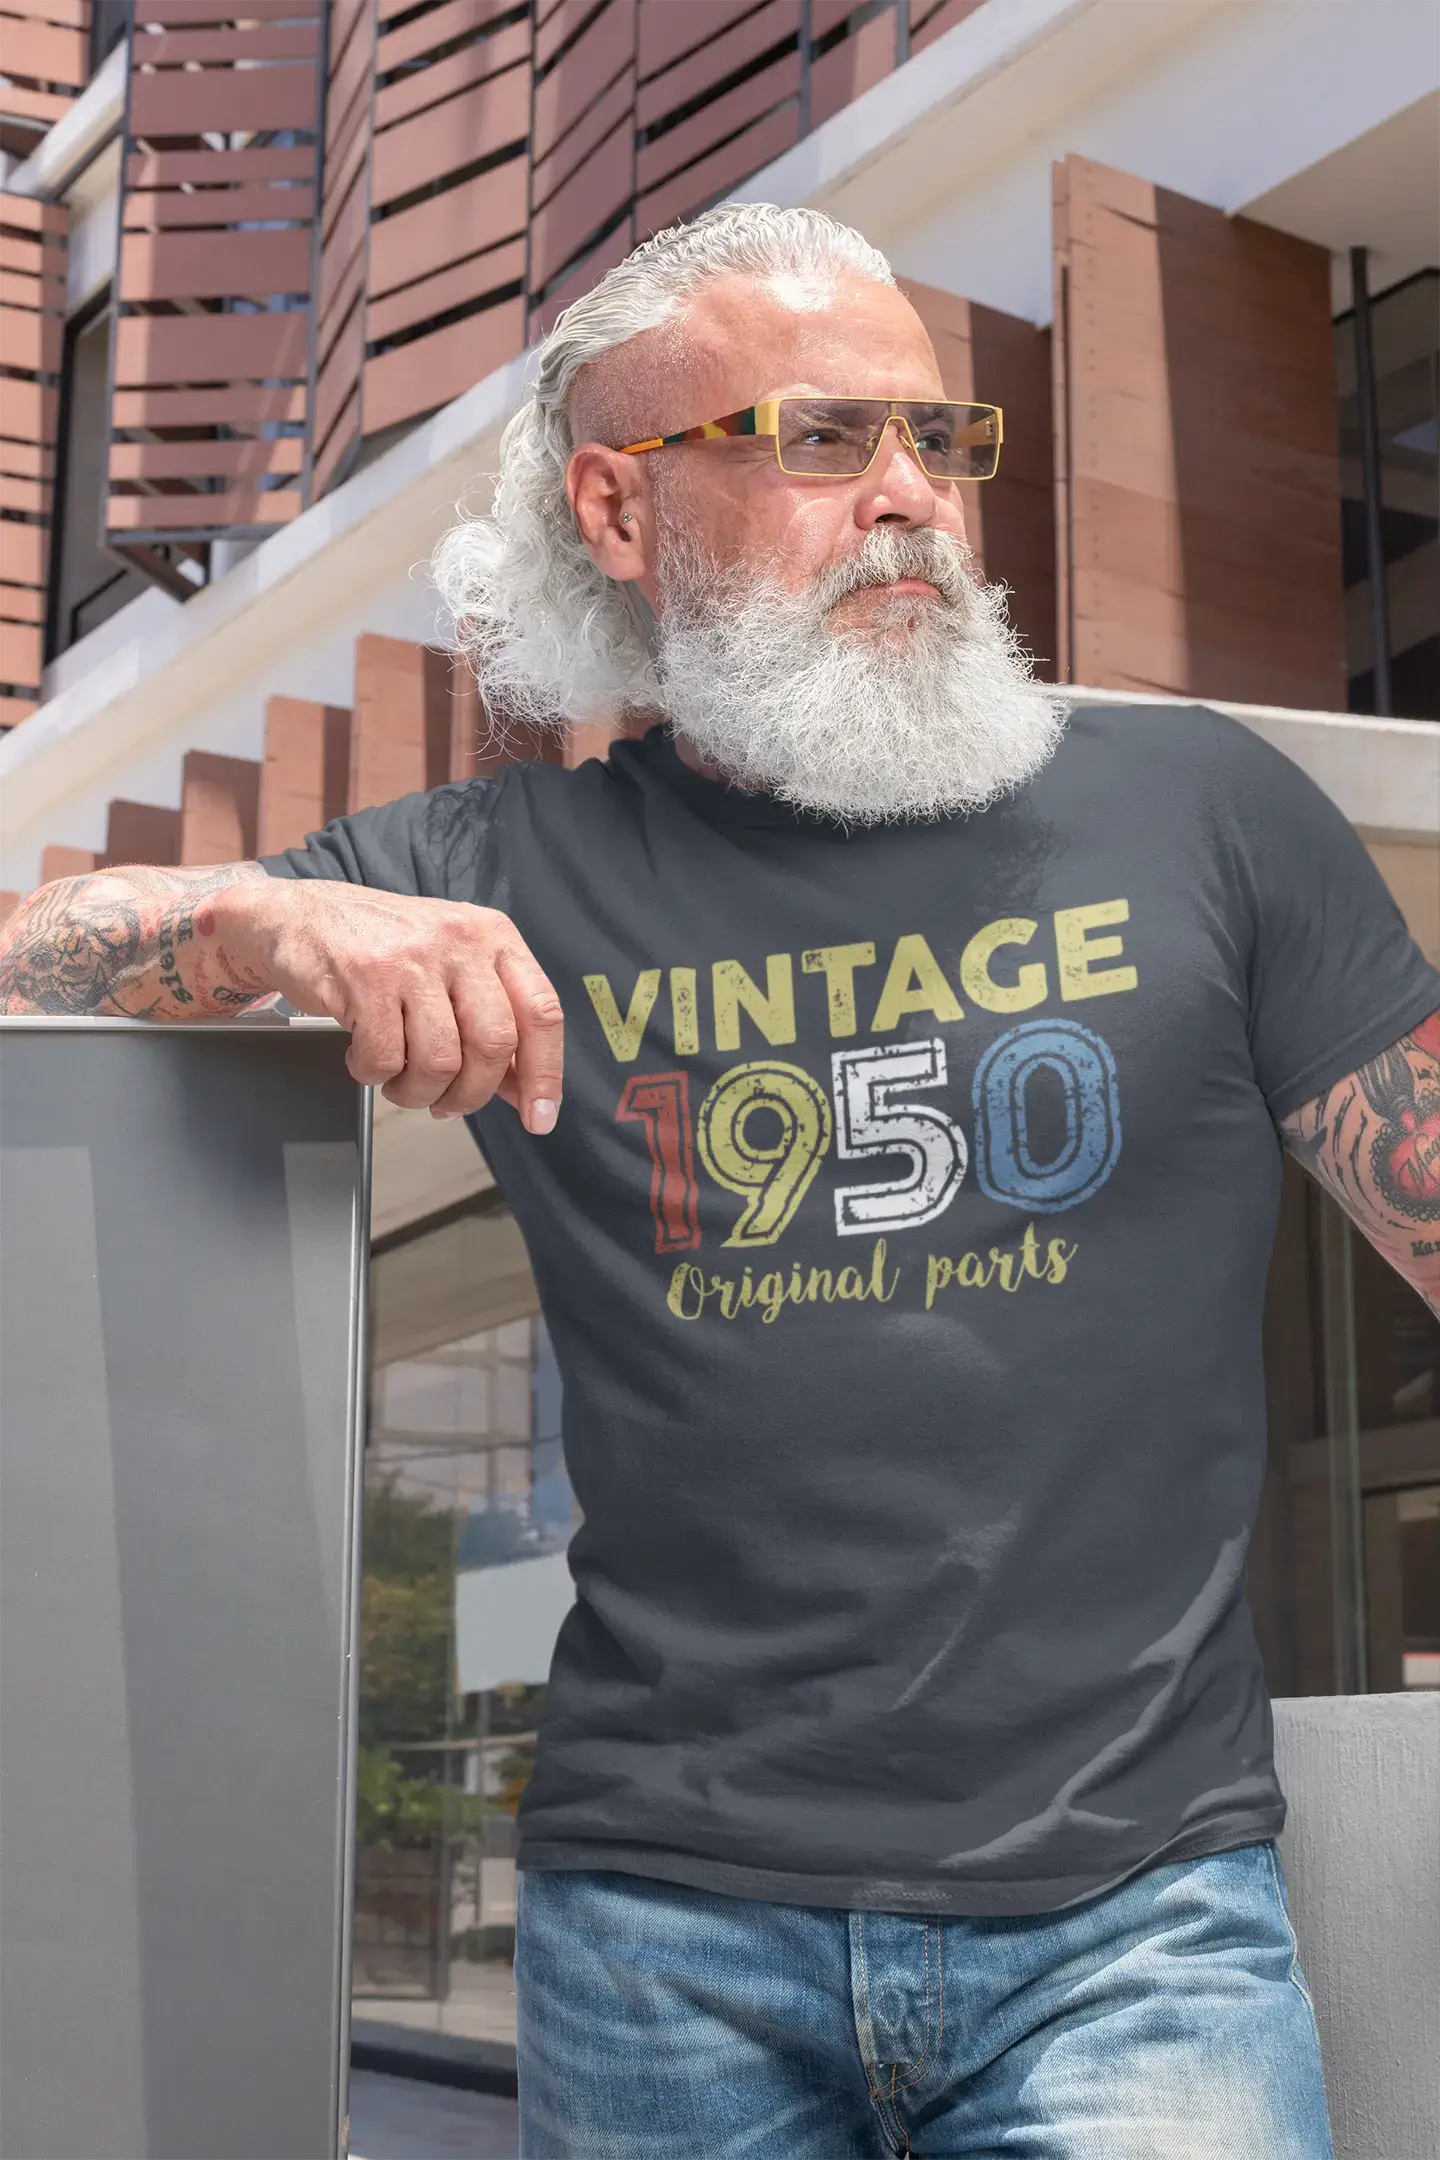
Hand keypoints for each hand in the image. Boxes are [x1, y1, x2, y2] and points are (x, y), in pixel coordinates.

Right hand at [217, 879, 562, 1125]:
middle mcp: (459, 940)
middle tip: (446, 1105)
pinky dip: (374, 1075)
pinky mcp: (365, 978)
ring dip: (418, 1092)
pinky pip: (386, 1059)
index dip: (545, 1074)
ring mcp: (412, 958)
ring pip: (440, 1061)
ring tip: (399, 1081)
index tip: (540, 1118)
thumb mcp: (450, 970)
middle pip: (494, 1045)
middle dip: (471, 1094)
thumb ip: (490, 1022)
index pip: (541, 1012)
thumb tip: (524, 1089)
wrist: (296, 917)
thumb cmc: (380, 949)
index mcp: (492, 936)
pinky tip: (364, 1055)